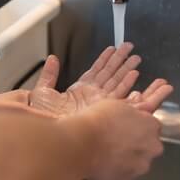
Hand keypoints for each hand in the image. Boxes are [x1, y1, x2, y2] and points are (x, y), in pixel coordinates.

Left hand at [30, 43, 172, 115]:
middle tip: (130, 47)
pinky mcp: (106, 109)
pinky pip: (119, 93)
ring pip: (117, 81)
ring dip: (127, 68)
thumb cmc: (44, 117)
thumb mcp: (43, 91)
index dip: (104, 58)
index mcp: (79, 90)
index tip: (113, 48)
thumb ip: (49, 74)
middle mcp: (92, 95)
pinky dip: (127, 83)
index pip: (95, 70)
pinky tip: (134, 74)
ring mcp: (100, 102)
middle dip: (120, 60)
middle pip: (110, 73)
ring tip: (136, 57)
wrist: (50, 132)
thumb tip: (52, 59)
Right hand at [69, 100, 163, 179]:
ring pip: (136, 163)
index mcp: (151, 126)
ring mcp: (140, 166)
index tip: (126, 127)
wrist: (81, 144)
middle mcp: (151, 148)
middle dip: (136, 145)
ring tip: (106, 154)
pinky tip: (102, 163)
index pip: (152, 127)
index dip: (137, 127)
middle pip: (148, 147)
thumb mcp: (116, 104)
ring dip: (126, 159)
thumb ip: (131, 109)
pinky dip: (115, 171)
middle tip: (115, 141)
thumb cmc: (96, 122)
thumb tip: (135, 110)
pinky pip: (123, 175)